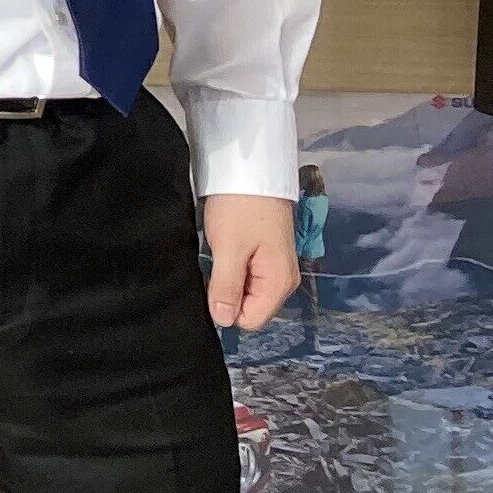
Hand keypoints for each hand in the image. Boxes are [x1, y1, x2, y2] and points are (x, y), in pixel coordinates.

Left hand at [201, 193, 301, 332]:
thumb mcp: (229, 249)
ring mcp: (274, 268)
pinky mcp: (264, 256)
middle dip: (226, 295)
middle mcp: (282, 281)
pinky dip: (230, 270)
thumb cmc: (240, 207)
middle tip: (213, 266)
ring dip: (227, 281)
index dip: (226, 309)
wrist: (250, 171)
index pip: (250, 320)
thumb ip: (226, 287)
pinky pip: (245, 277)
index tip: (211, 285)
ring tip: (217, 257)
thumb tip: (223, 321)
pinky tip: (222, 253)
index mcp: (279, 283)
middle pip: (249, 308)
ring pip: (245, 292)